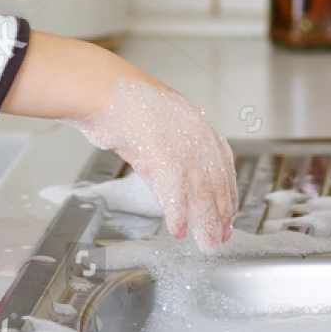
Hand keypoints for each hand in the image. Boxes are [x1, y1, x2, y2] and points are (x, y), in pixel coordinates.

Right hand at [73, 78, 237, 252]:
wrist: (102, 89)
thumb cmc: (121, 102)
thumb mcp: (158, 123)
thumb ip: (172, 147)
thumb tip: (175, 176)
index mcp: (198, 121)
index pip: (223, 163)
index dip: (227, 190)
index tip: (228, 211)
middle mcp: (196, 132)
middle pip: (215, 182)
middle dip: (220, 213)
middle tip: (222, 236)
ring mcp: (181, 144)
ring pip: (200, 192)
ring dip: (205, 222)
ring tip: (206, 243)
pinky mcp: (163, 155)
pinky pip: (175, 193)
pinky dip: (178, 215)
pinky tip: (178, 230)